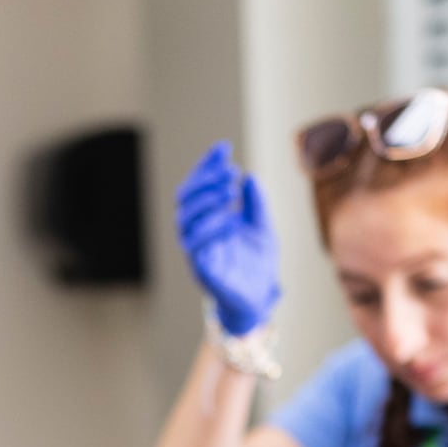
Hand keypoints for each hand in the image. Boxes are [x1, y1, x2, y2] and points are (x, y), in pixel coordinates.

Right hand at [176, 141, 280, 337]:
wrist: (261, 299)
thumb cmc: (257, 264)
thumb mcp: (262, 227)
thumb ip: (255, 205)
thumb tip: (250, 179)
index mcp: (206, 220)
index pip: (197, 187)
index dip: (207, 166)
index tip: (223, 148)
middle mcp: (195, 233)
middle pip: (185, 200)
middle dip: (205, 180)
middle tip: (231, 171)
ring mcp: (196, 252)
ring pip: (185, 220)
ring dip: (206, 201)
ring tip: (231, 190)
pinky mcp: (203, 271)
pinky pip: (197, 247)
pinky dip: (213, 229)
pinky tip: (232, 219)